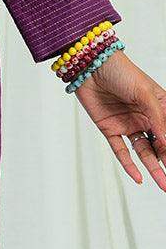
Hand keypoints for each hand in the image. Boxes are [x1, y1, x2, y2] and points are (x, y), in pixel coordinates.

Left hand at [76, 50, 165, 190]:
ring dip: (153, 168)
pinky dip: (128, 165)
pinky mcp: (110, 129)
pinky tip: (138, 177)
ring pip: (143, 152)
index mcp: (159, 107)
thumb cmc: (120, 71)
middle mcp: (145, 118)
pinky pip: (121, 151)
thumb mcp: (144, 93)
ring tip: (163, 184)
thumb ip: (157, 118)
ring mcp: (128, 124)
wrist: (90, 64)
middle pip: (160, 146)